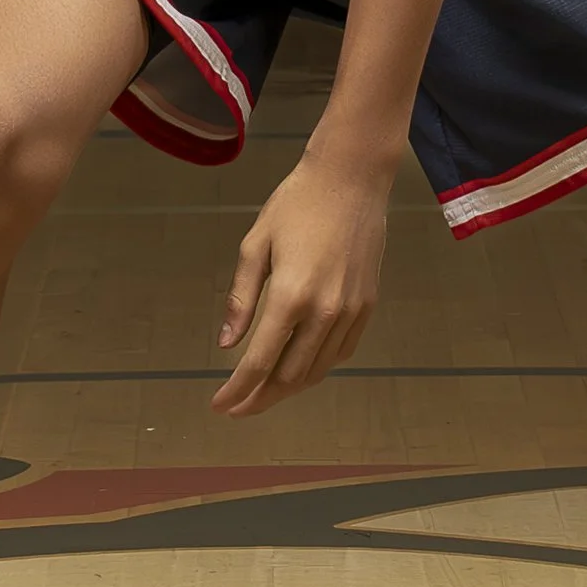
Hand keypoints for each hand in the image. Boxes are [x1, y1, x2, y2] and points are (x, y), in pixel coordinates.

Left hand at [212, 150, 391, 416]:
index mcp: (290, 296)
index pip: (258, 362)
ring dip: (289, 387)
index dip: (237, 390)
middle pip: (289, 376)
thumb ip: (241, 299)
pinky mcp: (367, 305)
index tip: (219, 407)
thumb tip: (227, 344)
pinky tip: (300, 367)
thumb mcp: (255, 245)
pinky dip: (318, 367)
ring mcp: (350, 311)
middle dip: (260, 398)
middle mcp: (324, 311)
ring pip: (318, 369)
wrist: (352, 179)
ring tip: (265, 393)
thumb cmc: (296, 204)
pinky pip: (341, 351)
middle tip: (238, 406)